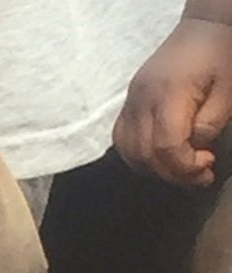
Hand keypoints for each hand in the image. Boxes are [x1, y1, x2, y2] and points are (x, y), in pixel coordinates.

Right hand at [116, 15, 231, 184]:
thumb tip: (195, 148)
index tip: (207, 166)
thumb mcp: (229, 89)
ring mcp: (131, 102)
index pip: (166, 147)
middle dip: (173, 173)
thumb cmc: (220, 53)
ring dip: (154, 169)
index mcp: (168, 94)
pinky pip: (122, 140)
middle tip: (199, 174)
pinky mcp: (128, 103)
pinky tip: (159, 156)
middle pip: (145, 155)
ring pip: (129, 153)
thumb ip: (211, 122)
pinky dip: (138, 156)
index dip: (185, 167)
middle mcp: (142, 101)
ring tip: (180, 167)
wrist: (204, 26)